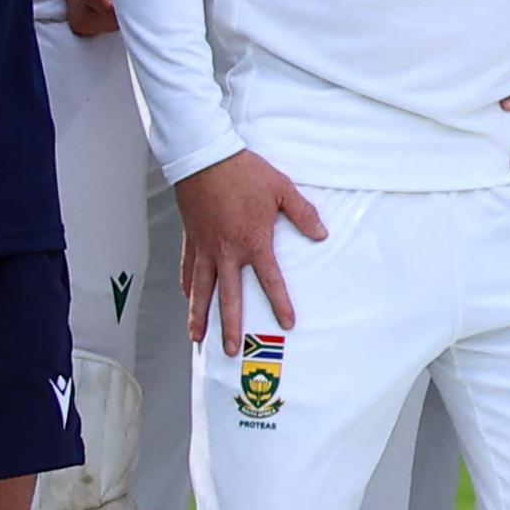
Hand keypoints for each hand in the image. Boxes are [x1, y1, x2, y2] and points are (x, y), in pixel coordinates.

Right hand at [176, 148, 325, 342]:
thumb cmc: (246, 173)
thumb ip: (303, 214)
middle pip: (228, 297)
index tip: (287, 323)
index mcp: (253, 242)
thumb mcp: (283, 190)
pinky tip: (189, 298)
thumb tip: (321, 234)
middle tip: (231, 350)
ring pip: (200, 290)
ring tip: (197, 338)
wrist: (206, 159)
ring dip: (199, 315)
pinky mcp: (191, 239)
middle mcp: (226, 252)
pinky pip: (188, 270)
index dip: (280, 303)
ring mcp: (205, 248)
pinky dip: (188, 287)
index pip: (270, 280)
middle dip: (231, 326)